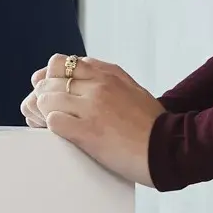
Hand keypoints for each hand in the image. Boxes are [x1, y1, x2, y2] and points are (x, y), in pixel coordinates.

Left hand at [24, 56, 160, 188]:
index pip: (60, 63)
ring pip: (45, 99)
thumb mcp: (132, 90)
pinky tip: (58, 134)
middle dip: (40, 97)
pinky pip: (52, 122)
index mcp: (107, 73)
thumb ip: (108, 81)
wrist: (171, 149)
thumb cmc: (153, 126)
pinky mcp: (87, 131)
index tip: (48, 92)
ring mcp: (92, 107)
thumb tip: (82, 79)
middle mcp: (98, 85)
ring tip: (45, 125)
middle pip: (48, 80)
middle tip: (41, 113)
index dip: (48, 78)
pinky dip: (49, 128)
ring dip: (41, 113)